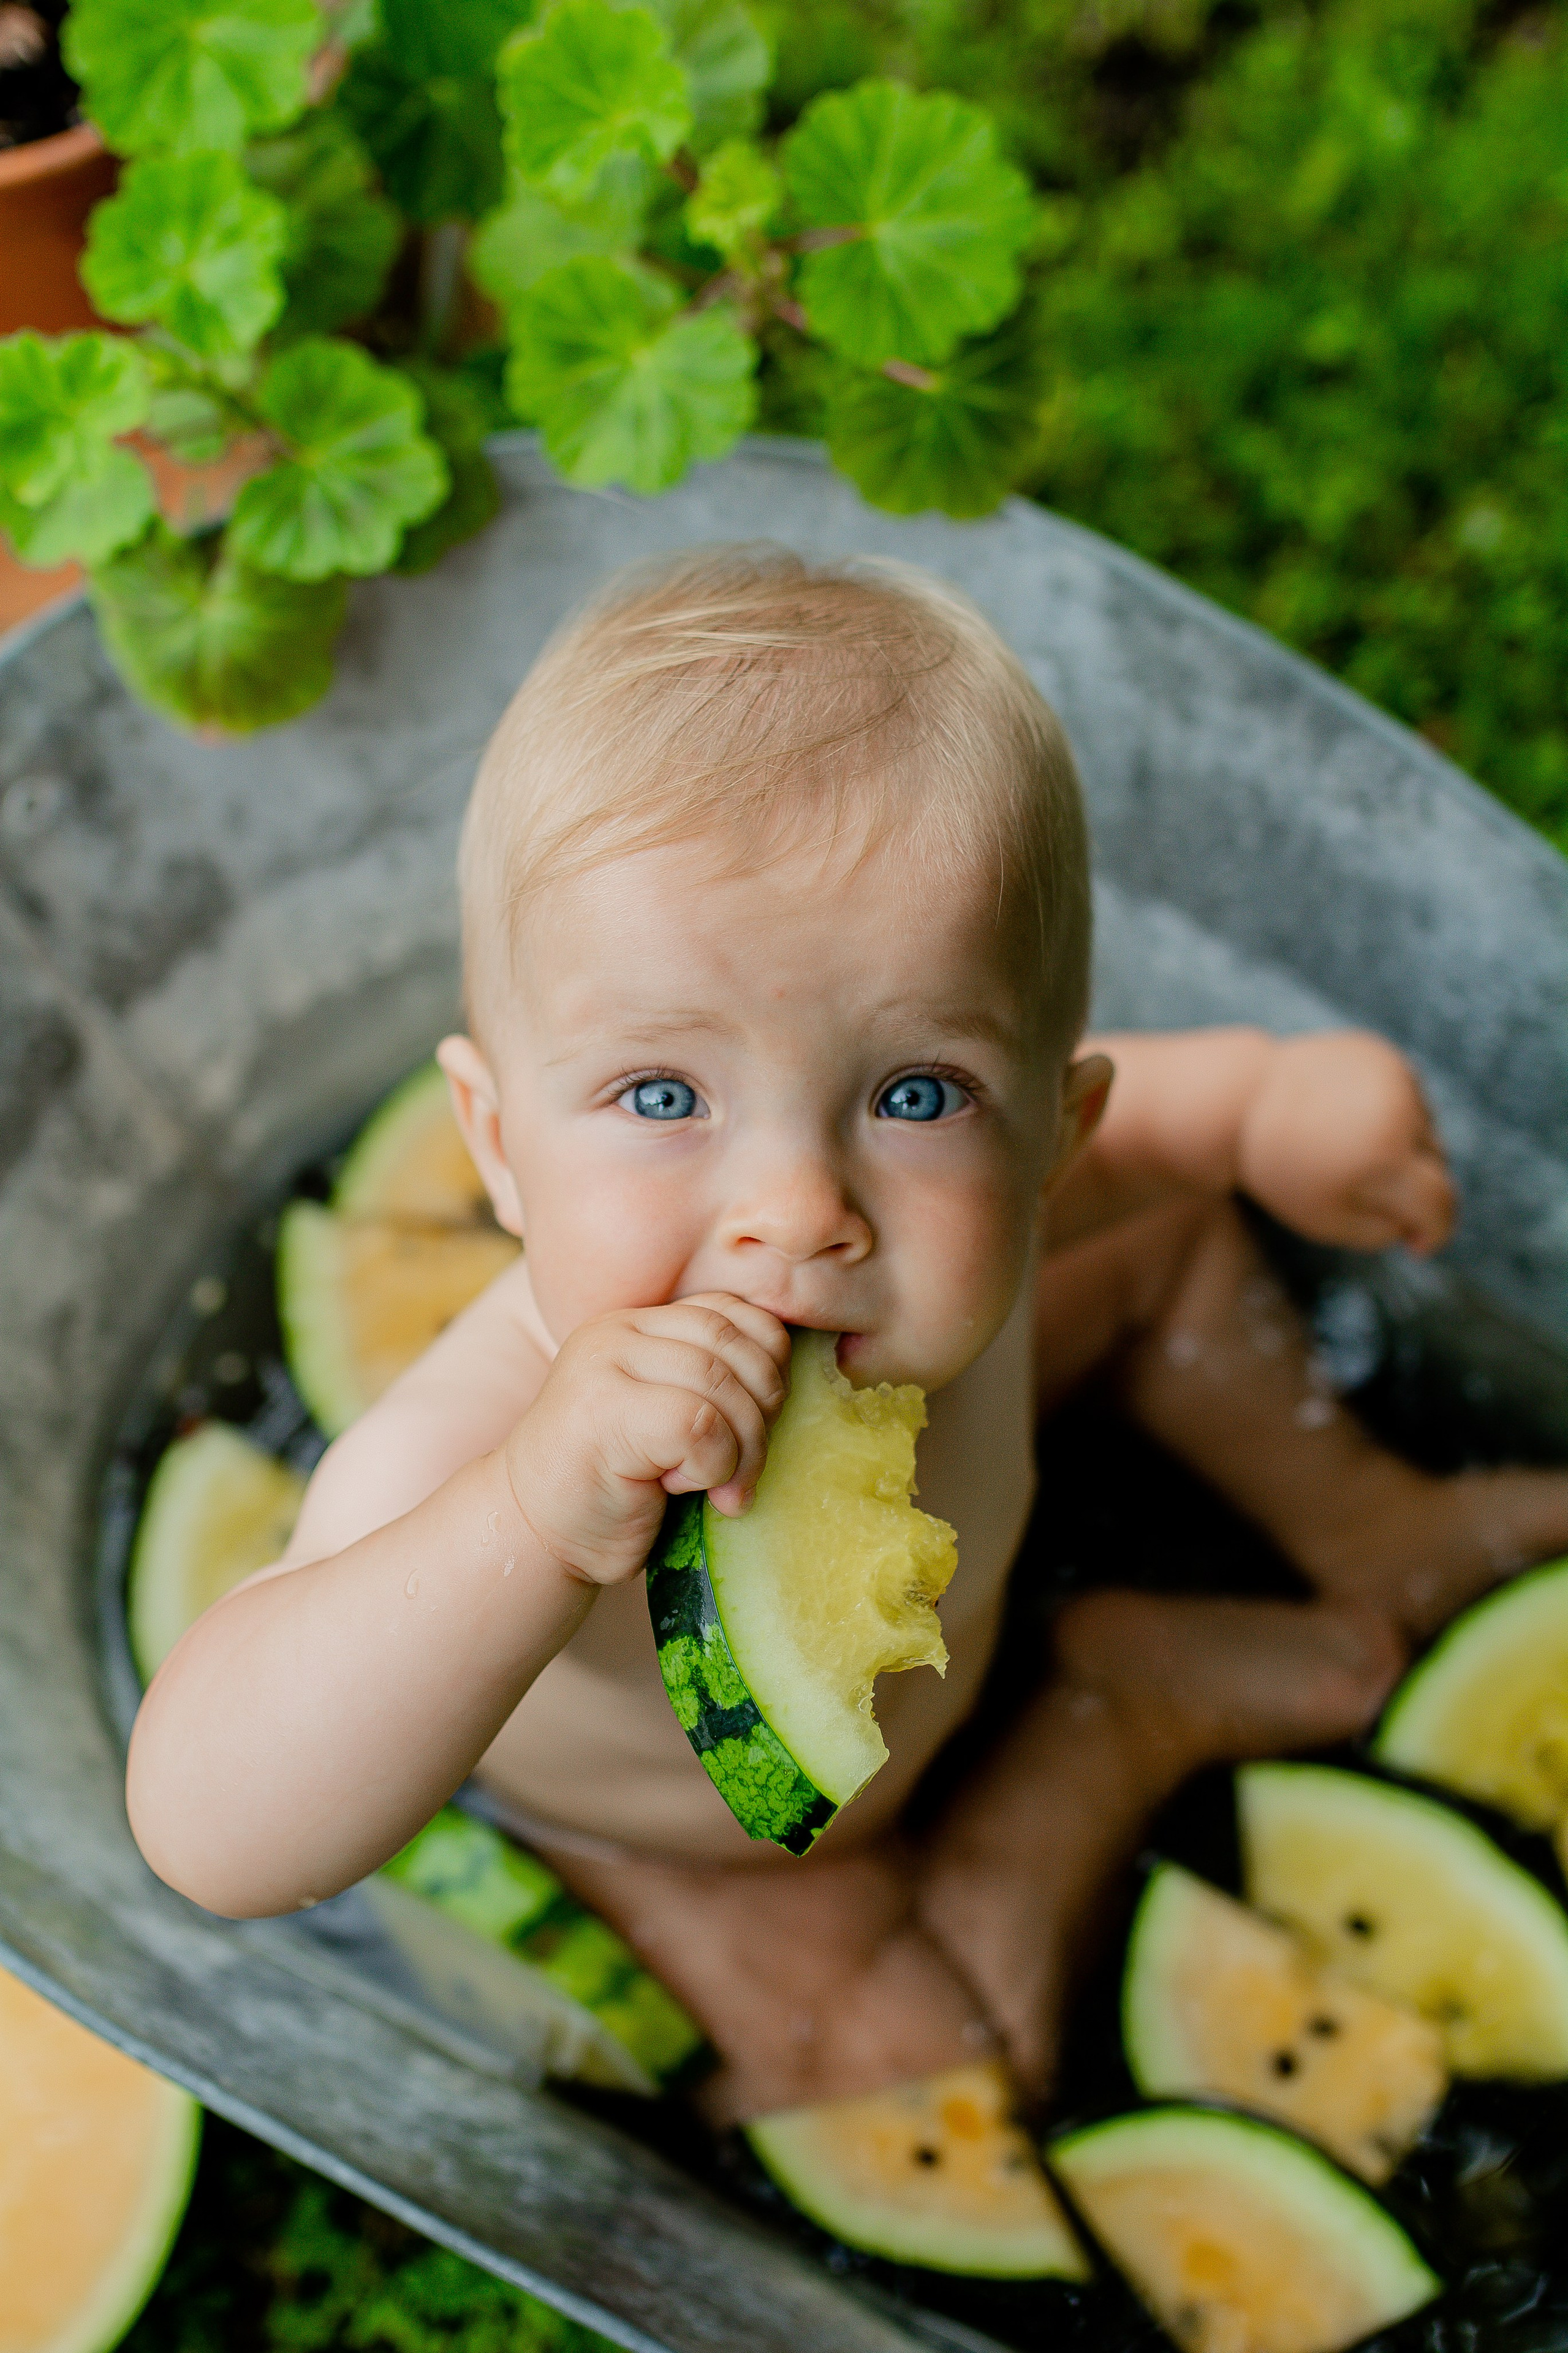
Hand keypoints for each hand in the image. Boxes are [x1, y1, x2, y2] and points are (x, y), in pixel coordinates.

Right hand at [502, 1295, 790, 1585]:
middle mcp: (618, 1331)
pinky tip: (681, 1490)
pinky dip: (712, 1466)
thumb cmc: (617, 1486)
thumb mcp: (673, 1417)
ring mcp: (604, 1365)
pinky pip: (698, 1425)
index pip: (736, 1312)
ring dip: (740, 1449)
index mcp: (640, 1323)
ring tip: (719, 1488)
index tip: (758, 1422)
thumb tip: (804, 1373)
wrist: (534, 1534)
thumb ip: (717, 1384)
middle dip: (763, 1414)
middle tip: (744, 1470)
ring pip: (721, 1385)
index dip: (768, 1366)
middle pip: (736, 1345)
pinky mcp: (601, 1412)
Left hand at [1236, 1031, 1454, 1254]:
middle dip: (1412, 1186)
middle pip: (1435, 1165)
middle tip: (1362, 1189)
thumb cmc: (1282, 1170)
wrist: (1242, 1098)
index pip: (1439, 1203)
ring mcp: (1392, 1075)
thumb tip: (1425, 1222)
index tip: (1417, 1247)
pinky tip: (1350, 1120)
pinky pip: (1409, 1098)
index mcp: (1383, 1158)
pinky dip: (1392, 1115)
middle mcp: (1397, 1111)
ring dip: (1402, 1148)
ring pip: (1425, 1130)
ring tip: (1347, 1149)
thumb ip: (1385, 1232)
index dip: (1435, 1230)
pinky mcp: (1382, 1053)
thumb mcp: (1327, 1221)